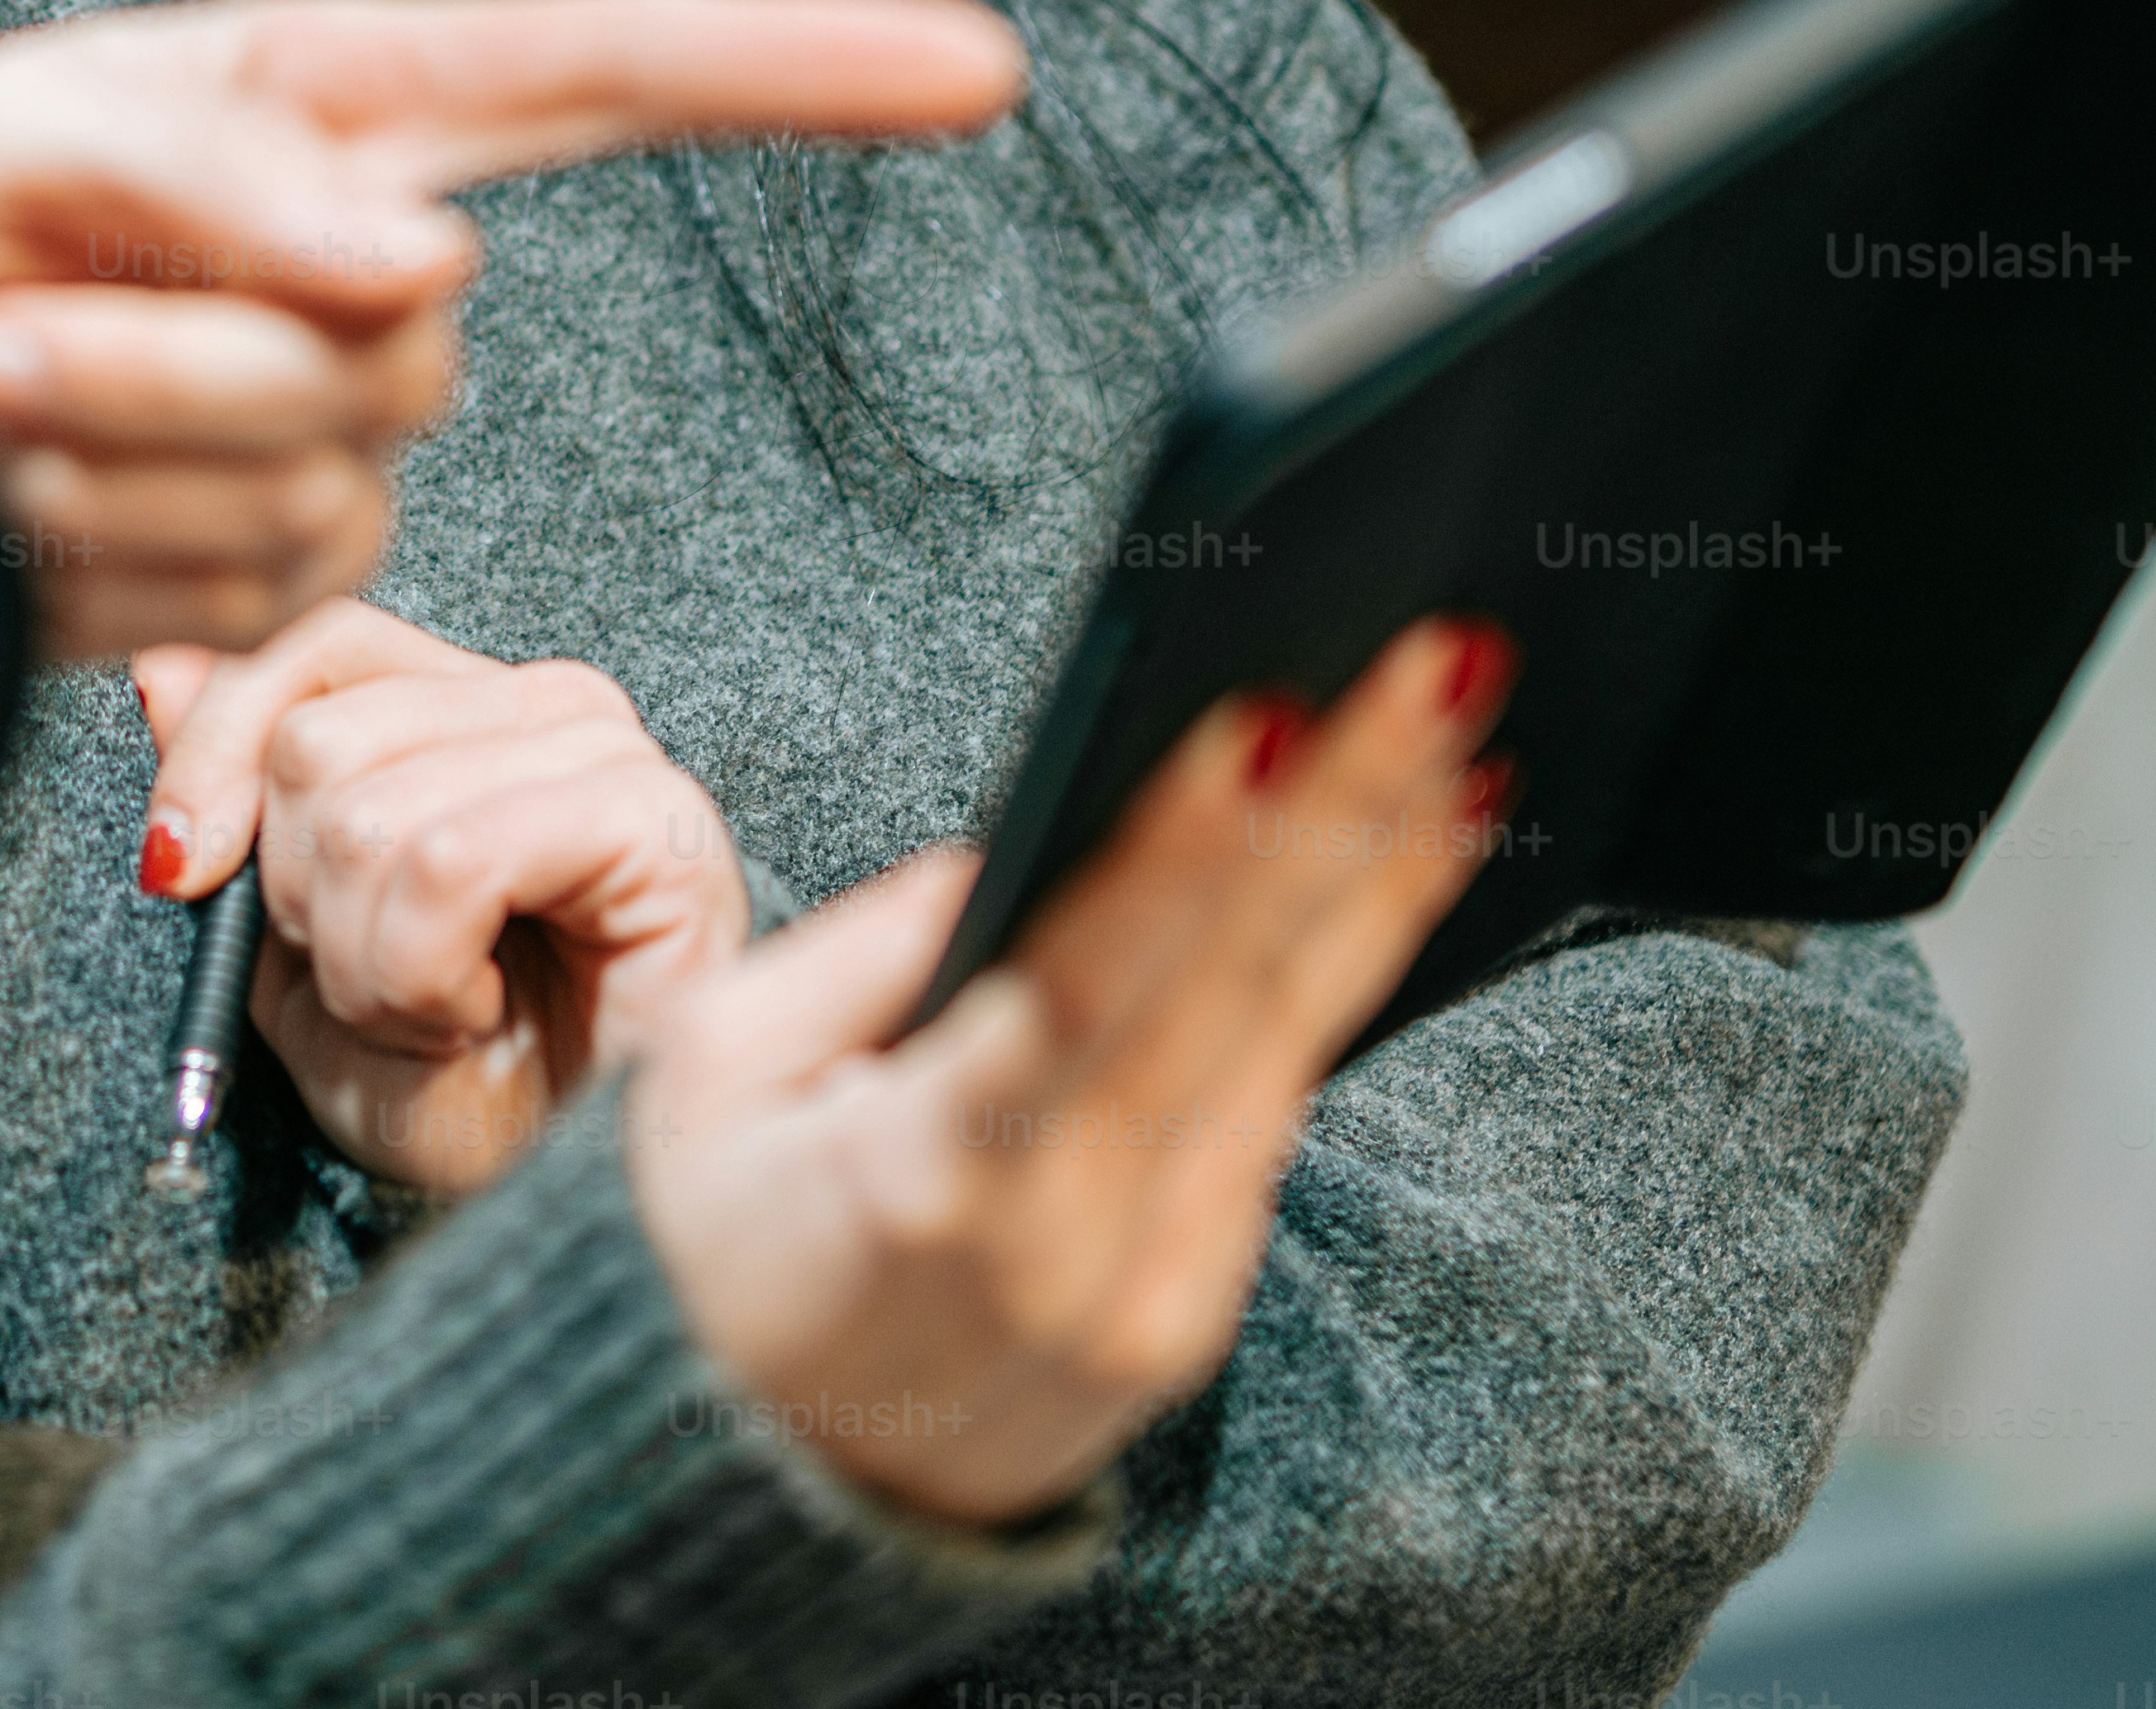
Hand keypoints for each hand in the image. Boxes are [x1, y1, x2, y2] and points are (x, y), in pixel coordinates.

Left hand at [0, 0, 1025, 657]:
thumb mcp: (17, 130)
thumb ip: (225, 168)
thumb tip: (424, 252)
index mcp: (350, 110)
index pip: (621, 71)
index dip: (804, 68)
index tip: (975, 66)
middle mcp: (371, 274)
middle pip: (402, 341)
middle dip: (163, 353)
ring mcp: (332, 448)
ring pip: (309, 486)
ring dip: (100, 458)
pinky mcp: (267, 595)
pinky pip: (237, 606)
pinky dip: (82, 561)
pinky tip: (3, 508)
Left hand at [133, 600, 749, 1198]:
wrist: (555, 1205)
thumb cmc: (450, 1085)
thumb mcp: (297, 940)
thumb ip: (240, 798)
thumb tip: (161, 672)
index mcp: (467, 710)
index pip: (315, 648)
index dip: (217, 751)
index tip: (178, 873)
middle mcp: (545, 709)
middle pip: (320, 735)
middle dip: (299, 900)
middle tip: (370, 986)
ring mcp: (607, 756)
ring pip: (371, 813)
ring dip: (363, 961)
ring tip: (429, 1015)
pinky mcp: (653, 822)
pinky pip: (450, 860)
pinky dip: (420, 970)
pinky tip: (474, 1016)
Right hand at [622, 618, 1515, 1529]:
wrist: (738, 1491)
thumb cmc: (694, 1249)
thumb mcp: (711, 1072)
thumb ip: (873, 951)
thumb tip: (1025, 842)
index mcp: (917, 1173)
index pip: (1080, 983)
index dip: (1180, 852)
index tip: (1265, 722)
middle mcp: (1057, 1246)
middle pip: (1230, 992)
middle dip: (1345, 813)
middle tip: (1444, 665)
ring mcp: (1142, 1297)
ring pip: (1286, 1052)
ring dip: (1378, 883)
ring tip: (1460, 745)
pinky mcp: (1188, 1320)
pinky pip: (1266, 1124)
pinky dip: (1329, 987)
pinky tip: (1390, 875)